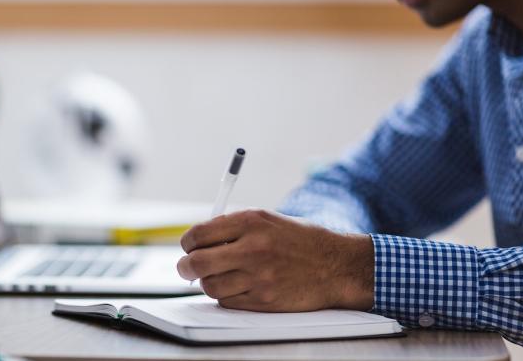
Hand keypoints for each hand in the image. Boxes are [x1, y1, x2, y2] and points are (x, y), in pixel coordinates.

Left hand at [177, 209, 373, 311]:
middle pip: (196, 263)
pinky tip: (238, 287)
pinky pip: (227, 302)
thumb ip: (233, 227)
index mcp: (251, 221)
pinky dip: (226, 296)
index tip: (189, 247)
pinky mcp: (264, 300)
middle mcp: (252, 248)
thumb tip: (197, 240)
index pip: (198, 234)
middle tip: (187, 268)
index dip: (188, 243)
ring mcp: (258, 276)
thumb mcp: (267, 220)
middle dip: (186, 267)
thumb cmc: (300, 240)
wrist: (336, 265)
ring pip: (209, 286)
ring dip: (208, 282)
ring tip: (219, 276)